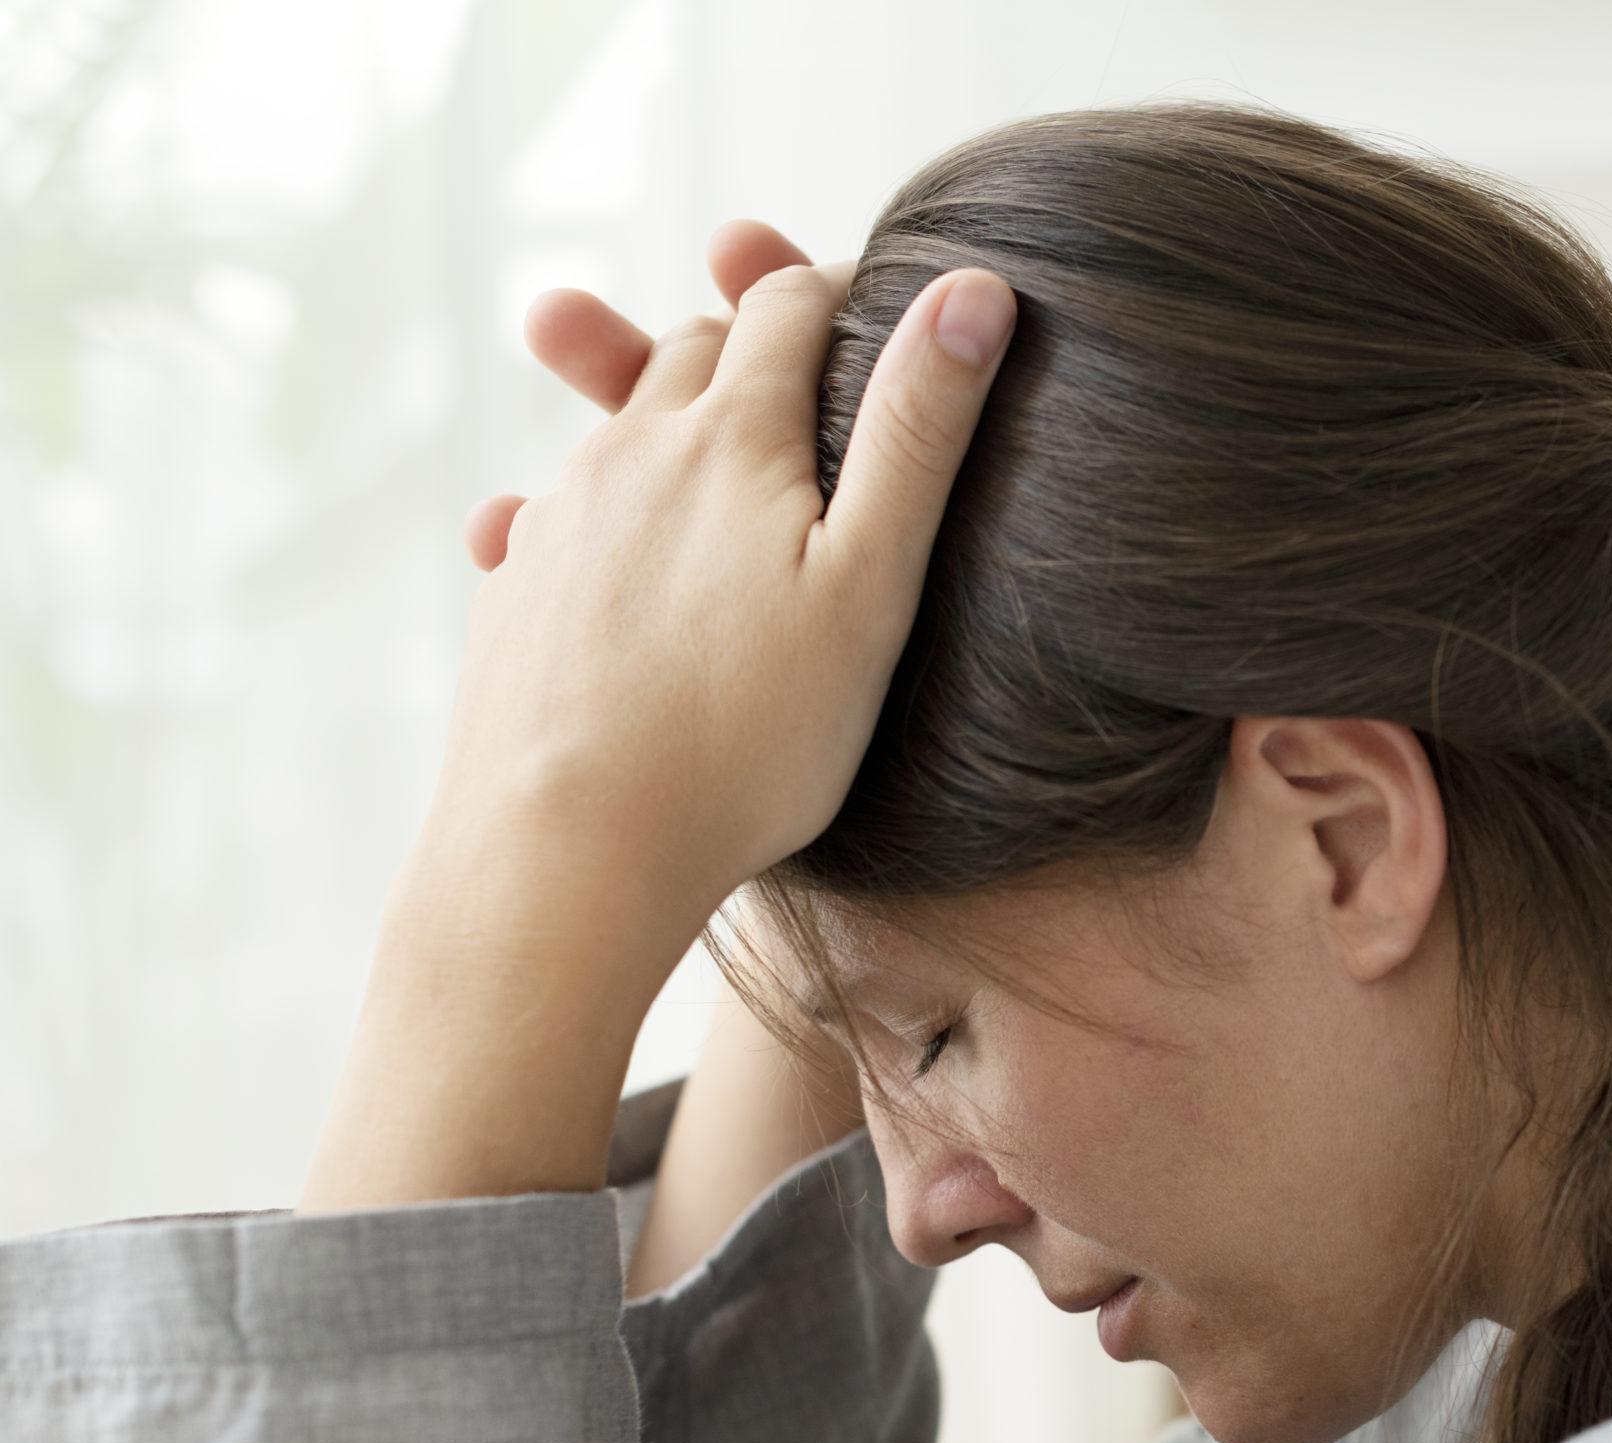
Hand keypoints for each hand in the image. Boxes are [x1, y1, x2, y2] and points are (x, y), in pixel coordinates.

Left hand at [428, 232, 1015, 930]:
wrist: (566, 858)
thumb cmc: (748, 739)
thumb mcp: (872, 584)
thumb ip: (918, 433)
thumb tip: (970, 290)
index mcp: (729, 435)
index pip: (790, 305)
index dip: (846, 289)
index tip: (890, 308)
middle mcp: (628, 453)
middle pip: (695, 350)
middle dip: (756, 343)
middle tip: (814, 376)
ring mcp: (560, 521)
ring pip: (624, 430)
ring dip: (676, 420)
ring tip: (724, 462)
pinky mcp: (515, 594)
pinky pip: (559, 517)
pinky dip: (606, 510)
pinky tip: (621, 560)